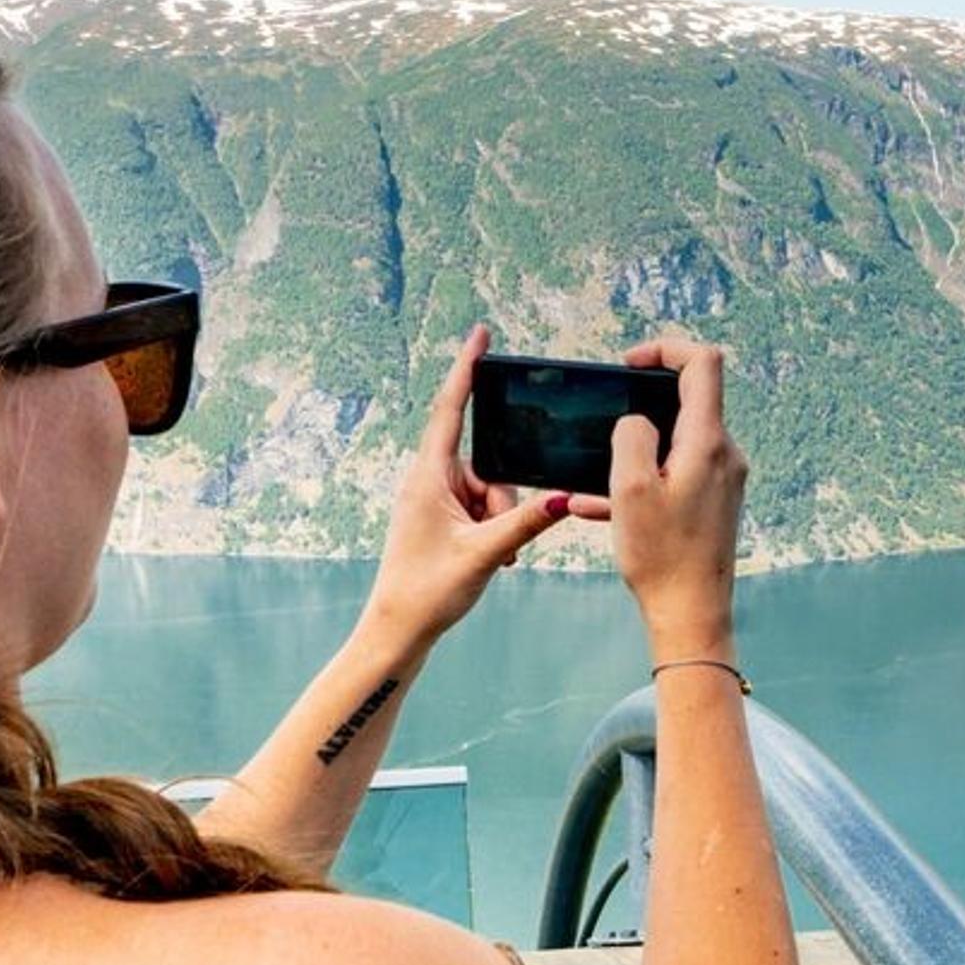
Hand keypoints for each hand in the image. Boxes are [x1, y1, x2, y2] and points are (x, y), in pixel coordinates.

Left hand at [365, 323, 600, 641]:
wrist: (398, 630)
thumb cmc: (427, 591)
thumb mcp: (485, 554)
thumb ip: (527, 521)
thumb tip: (566, 496)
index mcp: (427, 477)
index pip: (449, 410)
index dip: (466, 369)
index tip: (480, 334)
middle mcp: (427, 482)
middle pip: (486, 464)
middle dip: (504, 497)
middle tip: (501, 539)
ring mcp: (433, 501)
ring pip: (489, 490)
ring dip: (501, 519)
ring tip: (492, 556)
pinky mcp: (440, 519)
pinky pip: (481, 509)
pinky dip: (494, 529)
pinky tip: (492, 557)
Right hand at [605, 334, 745, 654]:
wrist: (692, 615)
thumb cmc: (662, 556)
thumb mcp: (630, 488)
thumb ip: (631, 435)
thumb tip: (637, 421)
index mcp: (708, 442)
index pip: (703, 362)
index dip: (665, 348)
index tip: (628, 366)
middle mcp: (725, 454)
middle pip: (689, 398)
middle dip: (642, 403)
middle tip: (606, 421)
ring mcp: (723, 477)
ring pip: (675, 440)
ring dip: (634, 450)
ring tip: (594, 479)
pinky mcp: (715, 500)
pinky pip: (675, 472)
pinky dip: (642, 479)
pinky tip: (599, 507)